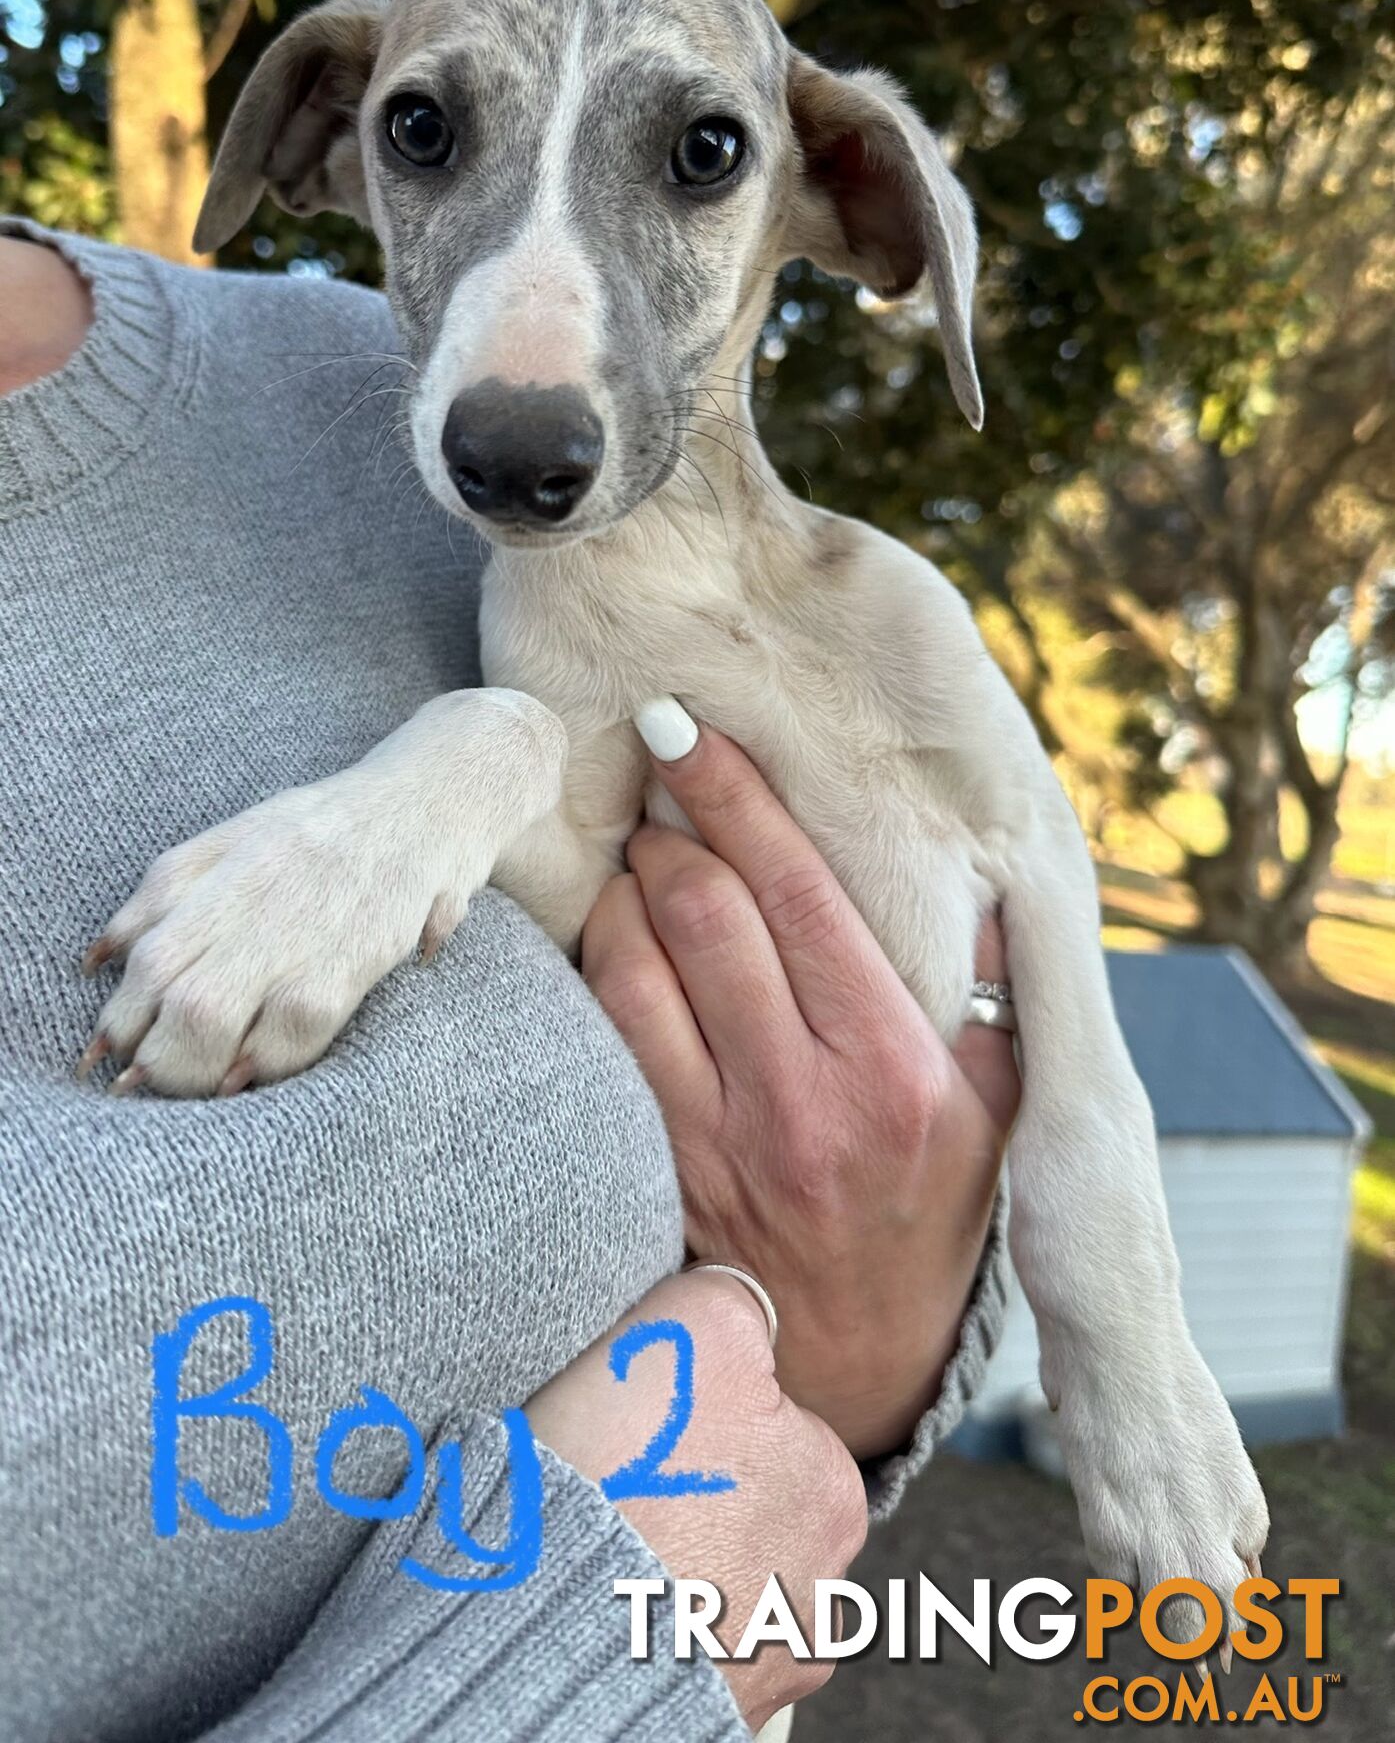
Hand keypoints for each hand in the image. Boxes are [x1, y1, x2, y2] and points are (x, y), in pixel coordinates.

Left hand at [78, 688, 563, 1095]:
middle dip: (149, 1050)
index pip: (145, 949)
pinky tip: (249, 1079)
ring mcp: (304, 923)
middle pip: (169, 985)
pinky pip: (294, 1027)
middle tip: (144, 1083)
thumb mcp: (236, 838)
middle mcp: (253, 890)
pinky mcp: (357, 952)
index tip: (106, 1054)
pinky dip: (264, 1064)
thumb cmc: (327, 829)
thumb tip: (95, 961)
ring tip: (193, 1088)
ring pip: (214, 1013)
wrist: (434, 797)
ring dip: (192, 1068)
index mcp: (218, 861)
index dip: (119, 1014)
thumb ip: (164, 893)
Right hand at [528, 1269, 864, 1730]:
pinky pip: (679, 1645)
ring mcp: (764, 1665)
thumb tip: (740, 1299)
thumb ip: (736, 1300)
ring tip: (603, 1543)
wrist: (543, 1630)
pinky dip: (645, 1624)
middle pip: (751, 1507)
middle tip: (620, 1478)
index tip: (648, 1421)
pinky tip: (603, 1599)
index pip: (773, 1425)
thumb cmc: (626, 1480)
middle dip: (693, 1493)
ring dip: (671, 1563)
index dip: (699, 1411)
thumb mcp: (694, 1325)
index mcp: (833, 1493)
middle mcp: (821, 1594)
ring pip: (716, 1581)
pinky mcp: (706, 1712)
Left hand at [582, 712, 1019, 1460]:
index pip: (801, 897)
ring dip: (623, 886)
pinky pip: (605, 1035)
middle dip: (669, 823)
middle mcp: (802, 1100)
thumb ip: (994, 989)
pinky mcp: (659, 1166)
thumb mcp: (1002, 1107)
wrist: (853, 1361)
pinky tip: (611, 927)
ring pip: (633, 965)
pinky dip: (598, 960)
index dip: (736, 798)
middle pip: (705, 913)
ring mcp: (718, 1139)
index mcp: (896, 1067)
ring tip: (639, 852)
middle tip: (659, 776)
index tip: (691, 730)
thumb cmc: (934, 1209)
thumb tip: (982, 871)